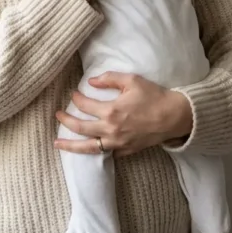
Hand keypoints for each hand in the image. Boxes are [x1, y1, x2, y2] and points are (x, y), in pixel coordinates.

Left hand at [54, 72, 192, 156]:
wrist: (174, 117)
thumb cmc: (154, 96)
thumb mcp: (132, 80)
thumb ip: (109, 79)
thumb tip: (91, 81)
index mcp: (111, 111)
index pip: (85, 105)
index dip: (77, 98)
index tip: (73, 94)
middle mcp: (111, 130)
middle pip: (80, 128)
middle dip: (66, 121)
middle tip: (57, 116)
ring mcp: (118, 143)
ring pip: (88, 147)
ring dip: (71, 146)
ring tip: (57, 145)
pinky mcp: (126, 151)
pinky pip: (106, 153)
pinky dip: (95, 151)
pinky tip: (88, 149)